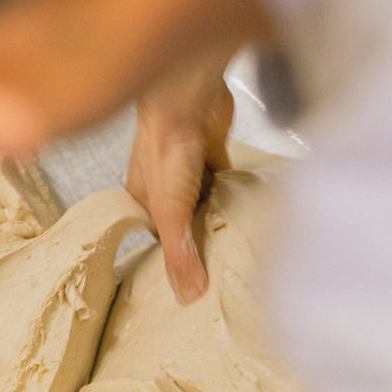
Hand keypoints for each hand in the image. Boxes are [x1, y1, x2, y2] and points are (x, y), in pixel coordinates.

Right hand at [126, 69, 232, 303]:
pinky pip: (228, 187)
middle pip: (187, 226)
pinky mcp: (216, 157)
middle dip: (203, 243)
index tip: (196, 283)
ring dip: (221, 221)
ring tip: (239, 248)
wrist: (190, 94)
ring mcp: (192, 172)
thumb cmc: (166, 145)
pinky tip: (248, 214)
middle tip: (223, 270)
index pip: (160, 242)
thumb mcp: (169, 212)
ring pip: (209, 208)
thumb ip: (179, 255)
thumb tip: (190, 297)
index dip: (178, 260)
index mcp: (143, 202)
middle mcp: (166, 189)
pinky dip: (236, 198)